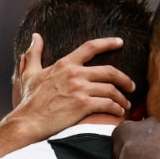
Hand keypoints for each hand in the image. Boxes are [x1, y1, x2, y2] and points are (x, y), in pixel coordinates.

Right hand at [13, 33, 135, 135]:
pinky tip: (119, 113)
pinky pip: (108, 104)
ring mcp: (80, 89)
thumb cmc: (30, 101)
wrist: (28, 122)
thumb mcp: (30, 73)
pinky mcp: (84, 105)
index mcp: (65, 64)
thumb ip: (34, 54)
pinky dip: (117, 109)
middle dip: (125, 79)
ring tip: (126, 104)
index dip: (108, 43)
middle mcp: (75, 74)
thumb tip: (35, 36)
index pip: (90, 47)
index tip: (120, 42)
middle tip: (131, 86)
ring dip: (122, 98)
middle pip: (110, 71)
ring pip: (111, 90)